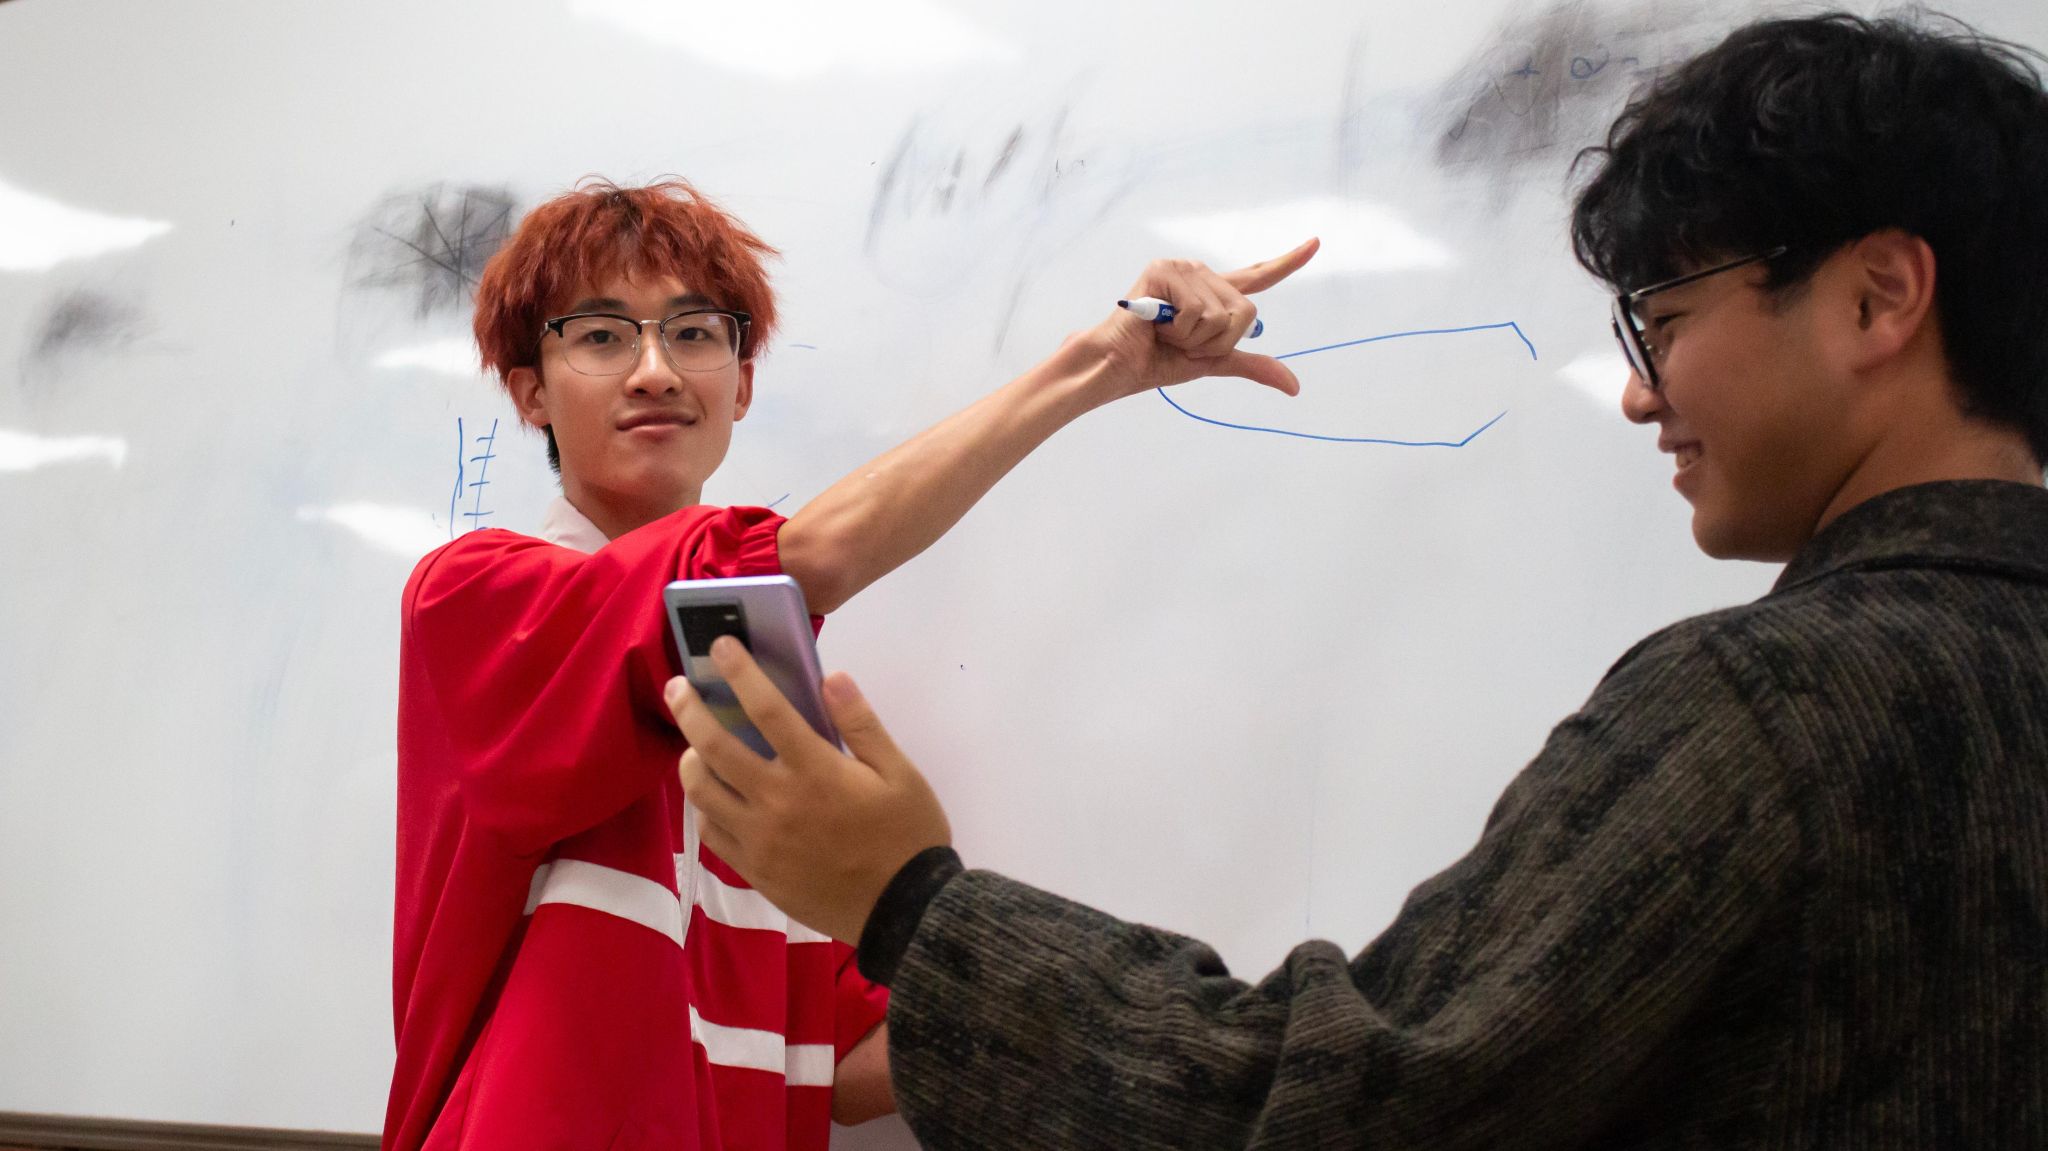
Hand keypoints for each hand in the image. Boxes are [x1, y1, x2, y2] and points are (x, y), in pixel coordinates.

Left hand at [665, 637, 951, 944]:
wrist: (904, 912)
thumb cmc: (908, 836)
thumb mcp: (900, 773)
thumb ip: (862, 725)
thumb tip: (832, 677)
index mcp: (817, 771)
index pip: (767, 710)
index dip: (741, 673)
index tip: (721, 646)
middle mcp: (778, 802)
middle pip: (715, 747)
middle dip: (690, 709)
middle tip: (677, 687)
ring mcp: (760, 840)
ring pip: (702, 792)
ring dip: (689, 759)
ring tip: (691, 744)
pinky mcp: (754, 870)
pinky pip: (712, 833)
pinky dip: (704, 807)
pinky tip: (712, 795)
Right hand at [1073, 237, 1319, 405]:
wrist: (1119, 366)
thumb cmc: (1158, 361)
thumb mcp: (1213, 363)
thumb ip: (1252, 365)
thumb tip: (1294, 386)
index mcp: (1213, 294)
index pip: (1258, 276)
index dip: (1288, 262)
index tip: (1316, 244)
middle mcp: (1201, 275)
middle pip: (1244, 311)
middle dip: (1217, 342)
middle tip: (1181, 342)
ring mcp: (1182, 270)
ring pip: (1221, 314)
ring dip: (1195, 339)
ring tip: (1165, 334)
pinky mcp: (1163, 271)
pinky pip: (1197, 311)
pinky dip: (1179, 330)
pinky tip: (1156, 325)